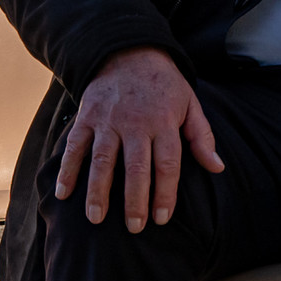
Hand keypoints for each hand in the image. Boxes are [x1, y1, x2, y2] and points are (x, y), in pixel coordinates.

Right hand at [55, 46, 223, 232]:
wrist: (128, 52)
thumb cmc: (164, 85)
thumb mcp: (190, 104)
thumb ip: (202, 137)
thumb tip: (218, 168)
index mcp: (165, 122)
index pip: (167, 164)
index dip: (165, 193)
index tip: (162, 218)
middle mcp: (136, 123)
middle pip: (136, 167)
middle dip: (135, 200)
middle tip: (134, 228)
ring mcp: (108, 120)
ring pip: (103, 160)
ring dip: (98, 191)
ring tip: (96, 219)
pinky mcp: (86, 117)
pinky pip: (74, 146)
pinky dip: (67, 170)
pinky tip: (63, 194)